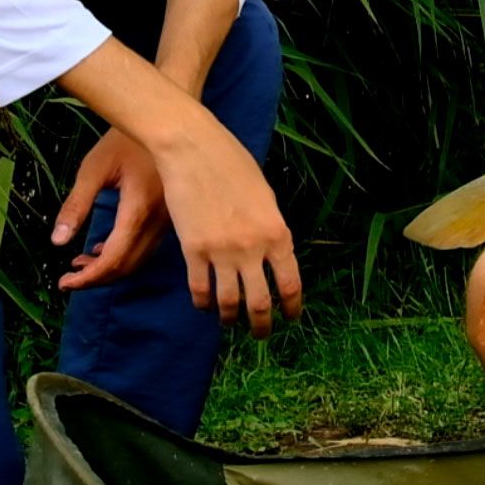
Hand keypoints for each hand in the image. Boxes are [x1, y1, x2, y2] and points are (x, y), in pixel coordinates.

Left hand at [52, 129, 168, 290]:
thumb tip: (57, 242)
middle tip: (67, 279)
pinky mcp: (170, 216)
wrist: (164, 122)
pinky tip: (101, 249)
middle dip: (96, 278)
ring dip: (109, 268)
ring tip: (78, 264)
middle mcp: (159, 220)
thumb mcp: (93, 169)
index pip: (115, 258)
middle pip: (128, 265)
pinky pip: (147, 247)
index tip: (64, 283)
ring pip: (139, 260)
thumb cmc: (125, 140)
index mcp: (139, 208)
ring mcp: (168, 220)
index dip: (89, 277)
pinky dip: (123, 256)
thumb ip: (76, 206)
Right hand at [149, 115, 302, 338]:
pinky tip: (205, 306)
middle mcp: (252, 248)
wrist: (194, 149)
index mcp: (277, 233)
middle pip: (260, 303)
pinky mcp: (192, 250)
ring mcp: (221, 251)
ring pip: (229, 303)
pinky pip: (200, 289)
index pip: (290, 284)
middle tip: (261, 334)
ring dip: (231, 319)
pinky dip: (204, 304)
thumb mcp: (265, 197)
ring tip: (231, 324)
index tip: (290, 318)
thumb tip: (272, 254)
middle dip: (262, 325)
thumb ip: (270, 229)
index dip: (291, 308)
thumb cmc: (233, 165)